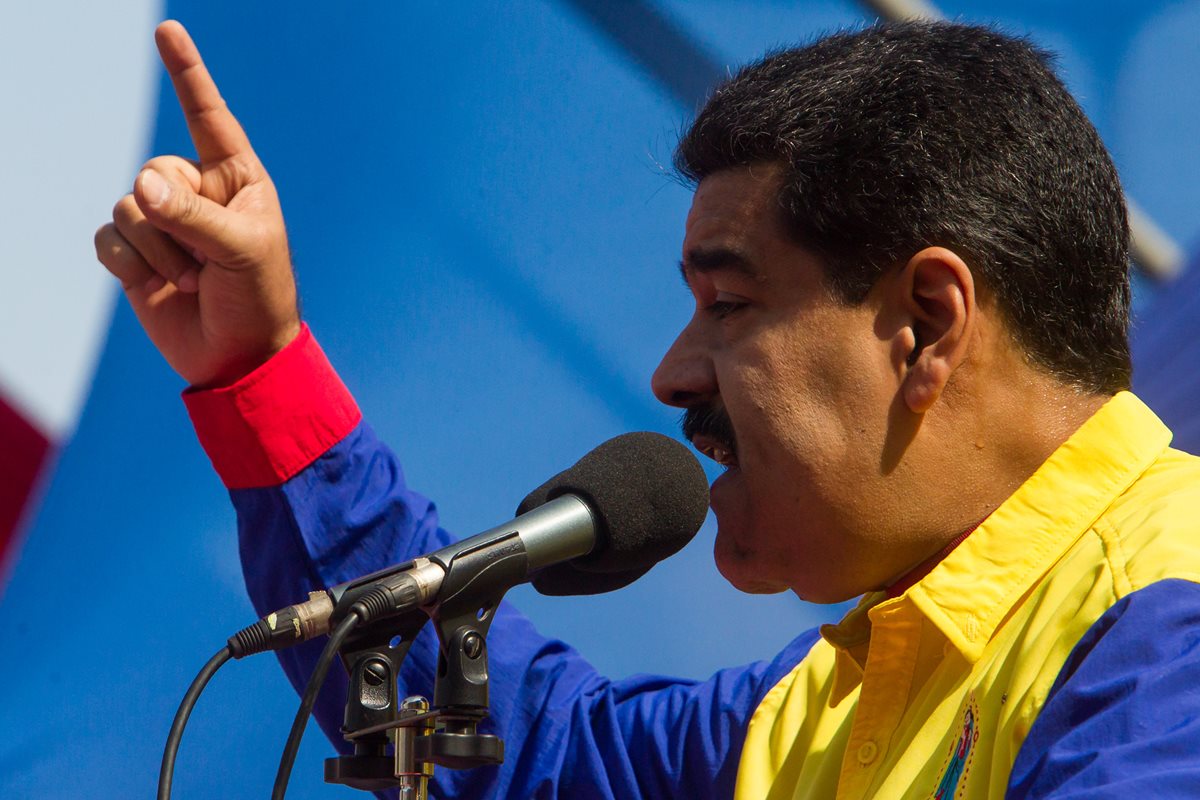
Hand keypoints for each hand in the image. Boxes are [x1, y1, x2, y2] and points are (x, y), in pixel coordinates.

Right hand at [94, 20, 300, 387]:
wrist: (238, 359)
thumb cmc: (259, 299)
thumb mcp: (242, 252)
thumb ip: (194, 216)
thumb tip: (139, 187)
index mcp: (238, 180)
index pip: (209, 118)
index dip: (187, 75)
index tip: (168, 31)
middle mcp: (199, 192)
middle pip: (154, 169)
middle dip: (175, 220)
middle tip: (206, 263)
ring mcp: (165, 223)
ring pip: (127, 205)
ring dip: (158, 251)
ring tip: (192, 281)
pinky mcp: (136, 255)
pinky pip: (107, 239)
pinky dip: (130, 265)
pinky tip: (159, 287)